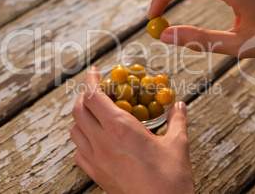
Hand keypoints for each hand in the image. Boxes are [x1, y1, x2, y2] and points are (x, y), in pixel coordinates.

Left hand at [71, 67, 193, 193]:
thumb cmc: (170, 181)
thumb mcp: (178, 146)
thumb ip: (177, 122)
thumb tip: (179, 107)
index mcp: (121, 130)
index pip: (94, 97)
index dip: (91, 80)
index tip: (95, 72)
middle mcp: (103, 143)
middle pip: (78, 111)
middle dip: (84, 96)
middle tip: (97, 92)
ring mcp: (96, 161)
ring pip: (74, 131)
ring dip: (81, 117)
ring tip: (95, 114)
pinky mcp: (96, 175)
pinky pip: (78, 153)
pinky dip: (82, 140)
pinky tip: (95, 141)